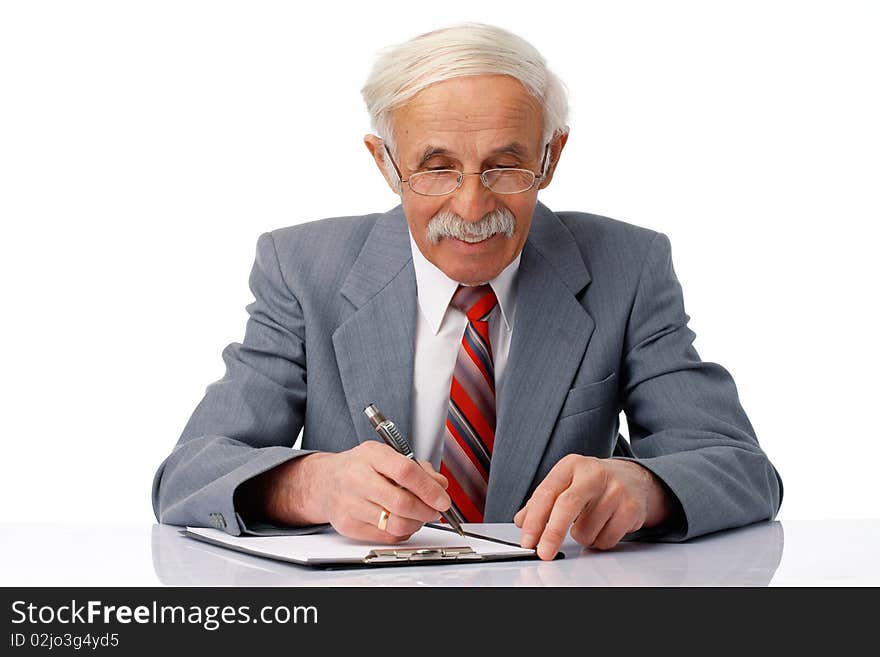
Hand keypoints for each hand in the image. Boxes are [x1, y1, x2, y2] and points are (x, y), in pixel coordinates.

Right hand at [254, 441, 450, 542]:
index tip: (443, 499)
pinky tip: (401, 521)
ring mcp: (350, 504)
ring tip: (419, 516)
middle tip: (436, 510)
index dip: (429, 489)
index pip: (406, 472)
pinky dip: (401, 532)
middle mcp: (358, 478)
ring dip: (416, 523)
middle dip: (426, 510)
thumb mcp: (387, 455)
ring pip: (396, 524)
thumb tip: (440, 486)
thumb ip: (417, 468)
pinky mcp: (348, 525)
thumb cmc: (360, 467)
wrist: (325, 482)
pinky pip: (386, 536)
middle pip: (402, 502)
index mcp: (371, 455)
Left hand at [513, 455, 672, 559]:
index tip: (527, 540)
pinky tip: (605, 526)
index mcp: (571, 465)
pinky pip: (606, 539)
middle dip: (552, 534)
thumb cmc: (593, 482)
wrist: (634, 479)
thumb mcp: (566, 483)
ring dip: (582, 537)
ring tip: (589, 523)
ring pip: (586, 530)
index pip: (547, 493)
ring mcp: (615, 490)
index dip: (534, 520)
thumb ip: (542, 501)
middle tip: (544, 552)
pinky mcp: (631, 508)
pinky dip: (599, 541)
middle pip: (567, 506)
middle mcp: (593, 473)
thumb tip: (522, 521)